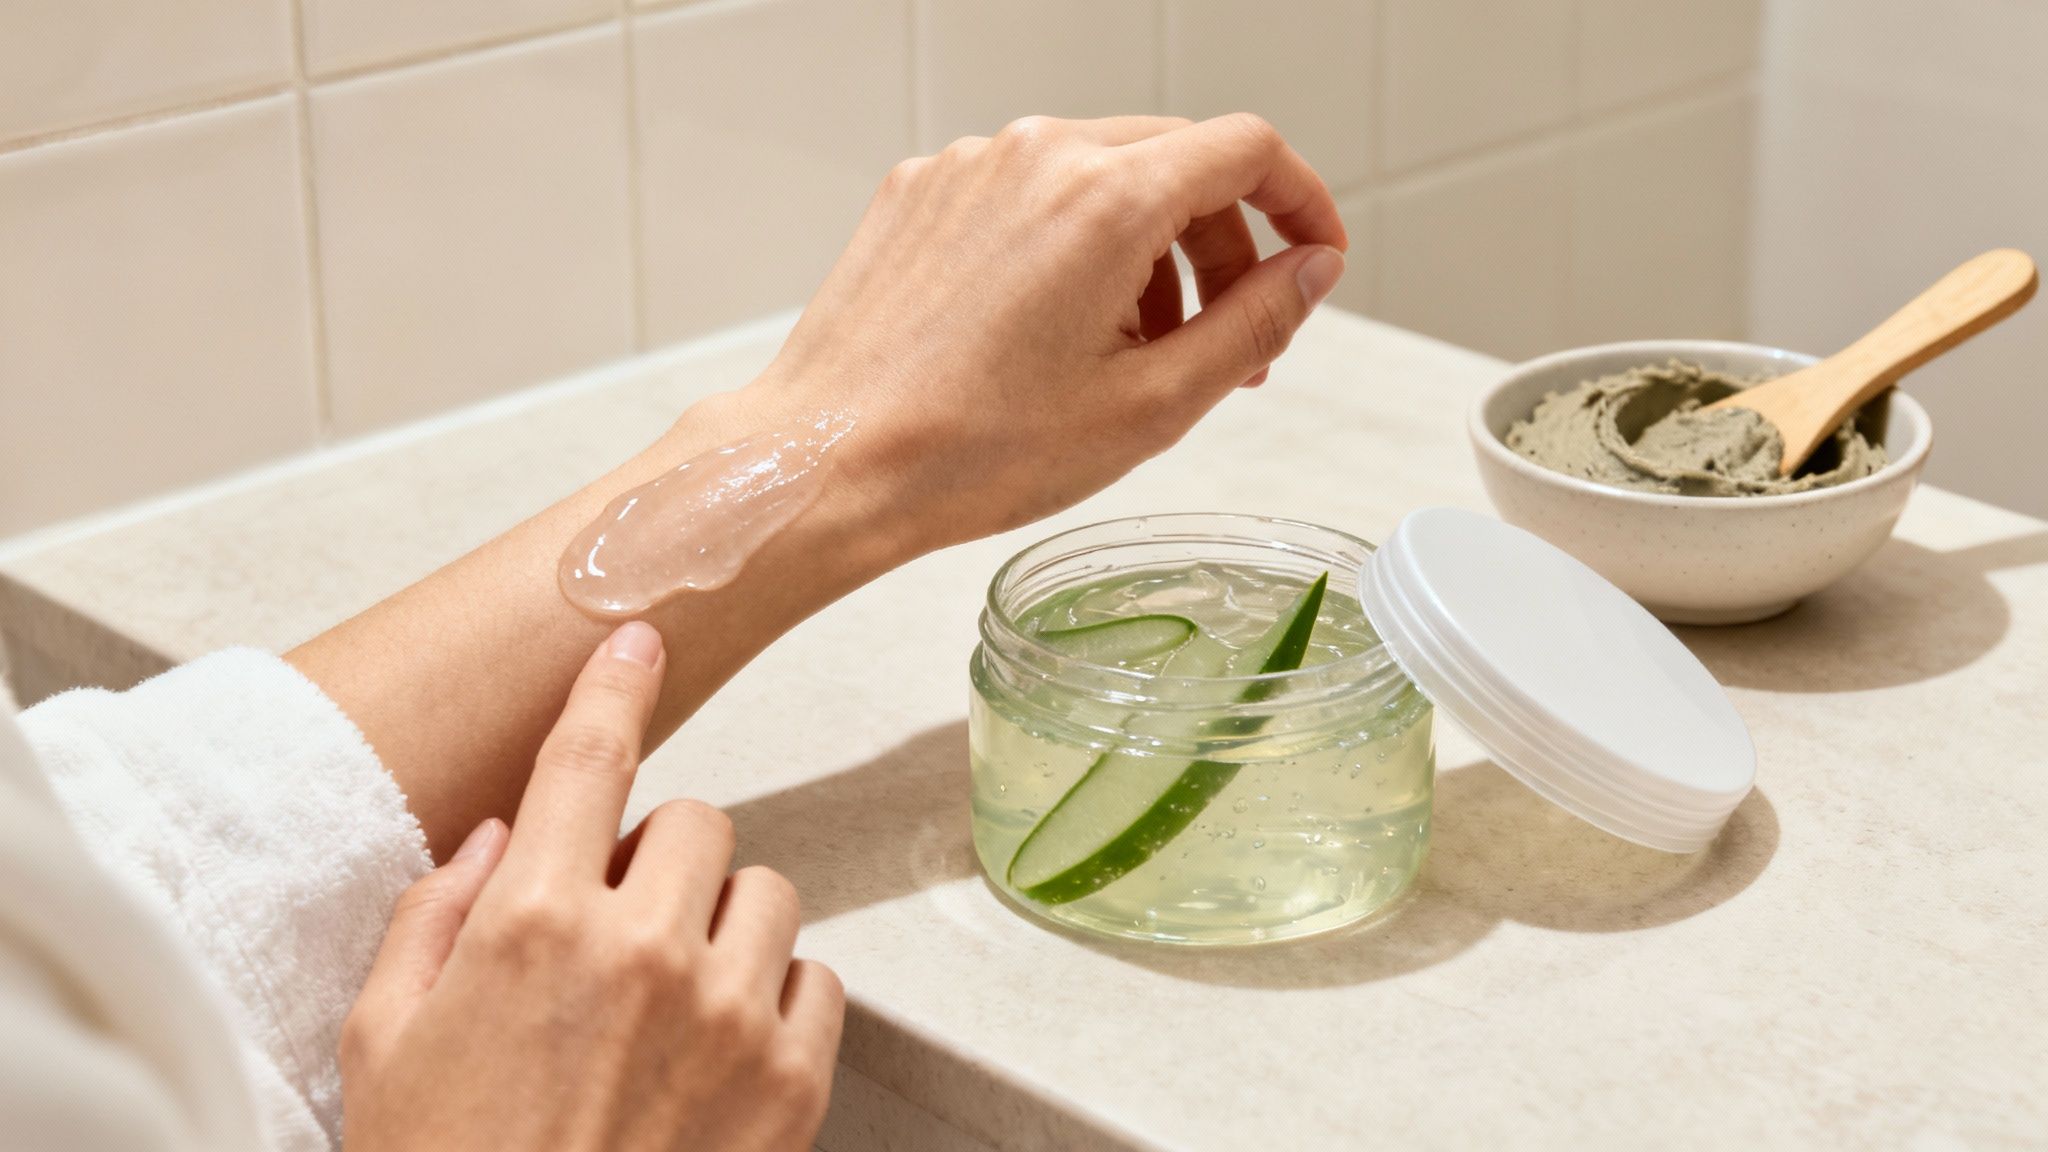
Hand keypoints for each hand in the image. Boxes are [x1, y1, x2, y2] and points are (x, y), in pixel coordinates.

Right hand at [340, 623, 842, 1151]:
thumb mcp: (380, 1040)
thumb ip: (438, 913)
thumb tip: (507, 834)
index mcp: (534, 923)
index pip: (589, 758)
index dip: (614, 684)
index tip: (638, 639)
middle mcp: (644, 949)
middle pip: (698, 823)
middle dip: (661, 858)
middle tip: (621, 925)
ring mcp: (728, 1015)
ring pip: (767, 893)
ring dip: (724, 925)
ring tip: (672, 997)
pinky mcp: (790, 1082)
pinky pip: (819, 980)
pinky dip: (777, 998)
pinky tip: (720, 1047)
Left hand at [736, 113, 1347, 554]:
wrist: (830, 465)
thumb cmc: (971, 453)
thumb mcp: (1152, 405)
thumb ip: (1255, 323)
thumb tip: (1313, 270)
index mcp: (1105, 197)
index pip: (1246, 150)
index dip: (1301, 201)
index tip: (1314, 256)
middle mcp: (1035, 156)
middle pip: (1177, 160)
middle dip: (1223, 245)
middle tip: (1232, 340)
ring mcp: (968, 168)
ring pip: (1101, 177)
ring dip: (1147, 251)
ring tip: (1138, 356)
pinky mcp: (920, 193)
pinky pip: (1027, 195)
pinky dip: (1070, 247)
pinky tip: (1054, 337)